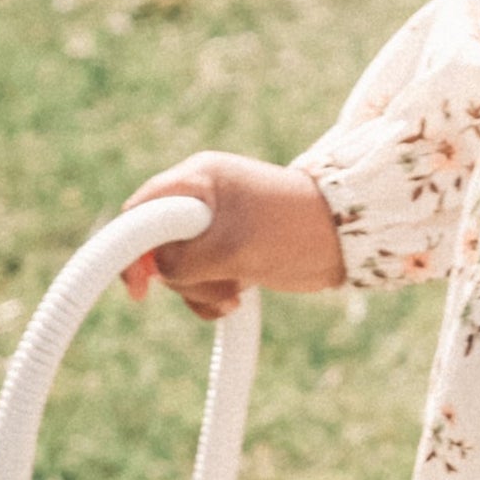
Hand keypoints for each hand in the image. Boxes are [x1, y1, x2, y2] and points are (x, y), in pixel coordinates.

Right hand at [118, 152, 345, 318]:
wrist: (349, 240)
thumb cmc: (294, 230)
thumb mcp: (233, 248)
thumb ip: (184, 259)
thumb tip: (156, 274)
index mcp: (198, 178)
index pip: (141, 212)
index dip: (130, 250)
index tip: (139, 289)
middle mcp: (200, 199)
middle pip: (156, 246)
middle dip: (180, 275)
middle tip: (217, 283)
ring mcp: (213, 226)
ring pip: (177, 268)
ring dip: (200, 290)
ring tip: (236, 291)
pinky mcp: (227, 251)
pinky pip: (199, 279)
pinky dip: (211, 296)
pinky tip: (236, 300)